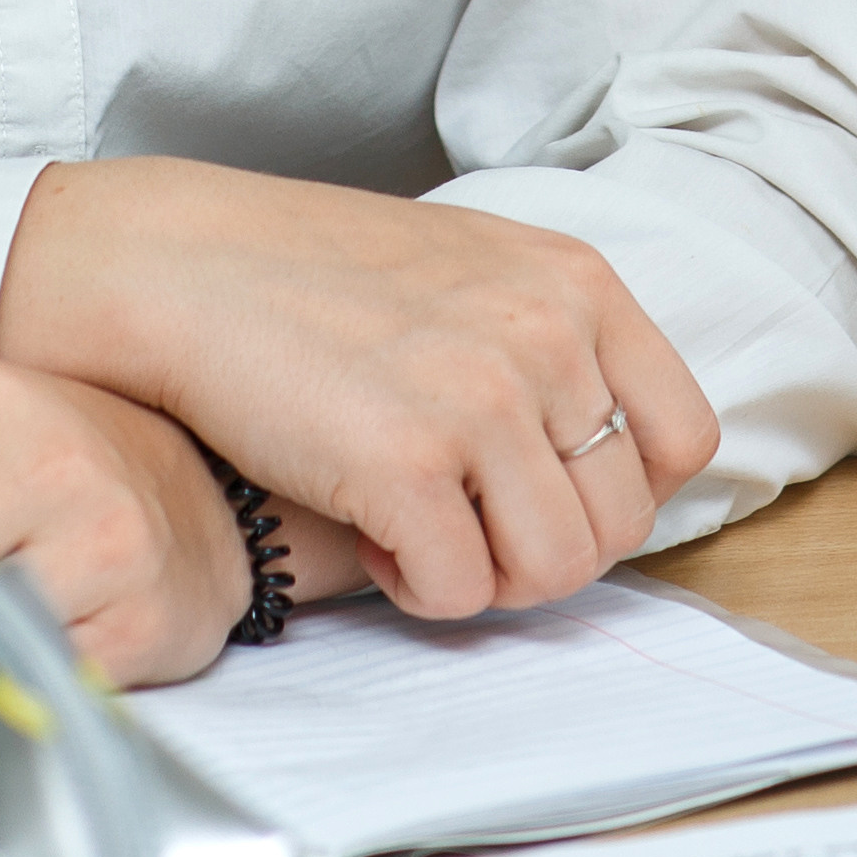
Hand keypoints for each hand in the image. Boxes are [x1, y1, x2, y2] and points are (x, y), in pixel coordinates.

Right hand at [0, 158, 716, 621]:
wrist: (176, 263)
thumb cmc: (308, 271)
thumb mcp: (468, 267)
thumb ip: (550, 340)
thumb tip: (607, 465)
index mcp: (571, 278)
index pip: (680, 439)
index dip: (610, 488)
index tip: (539, 486)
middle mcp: (544, 332)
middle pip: (616, 523)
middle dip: (533, 540)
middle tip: (451, 506)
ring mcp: (481, 397)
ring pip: (552, 573)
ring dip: (479, 569)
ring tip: (407, 509)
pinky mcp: (408, 464)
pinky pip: (458, 593)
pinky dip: (412, 582)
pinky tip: (363, 517)